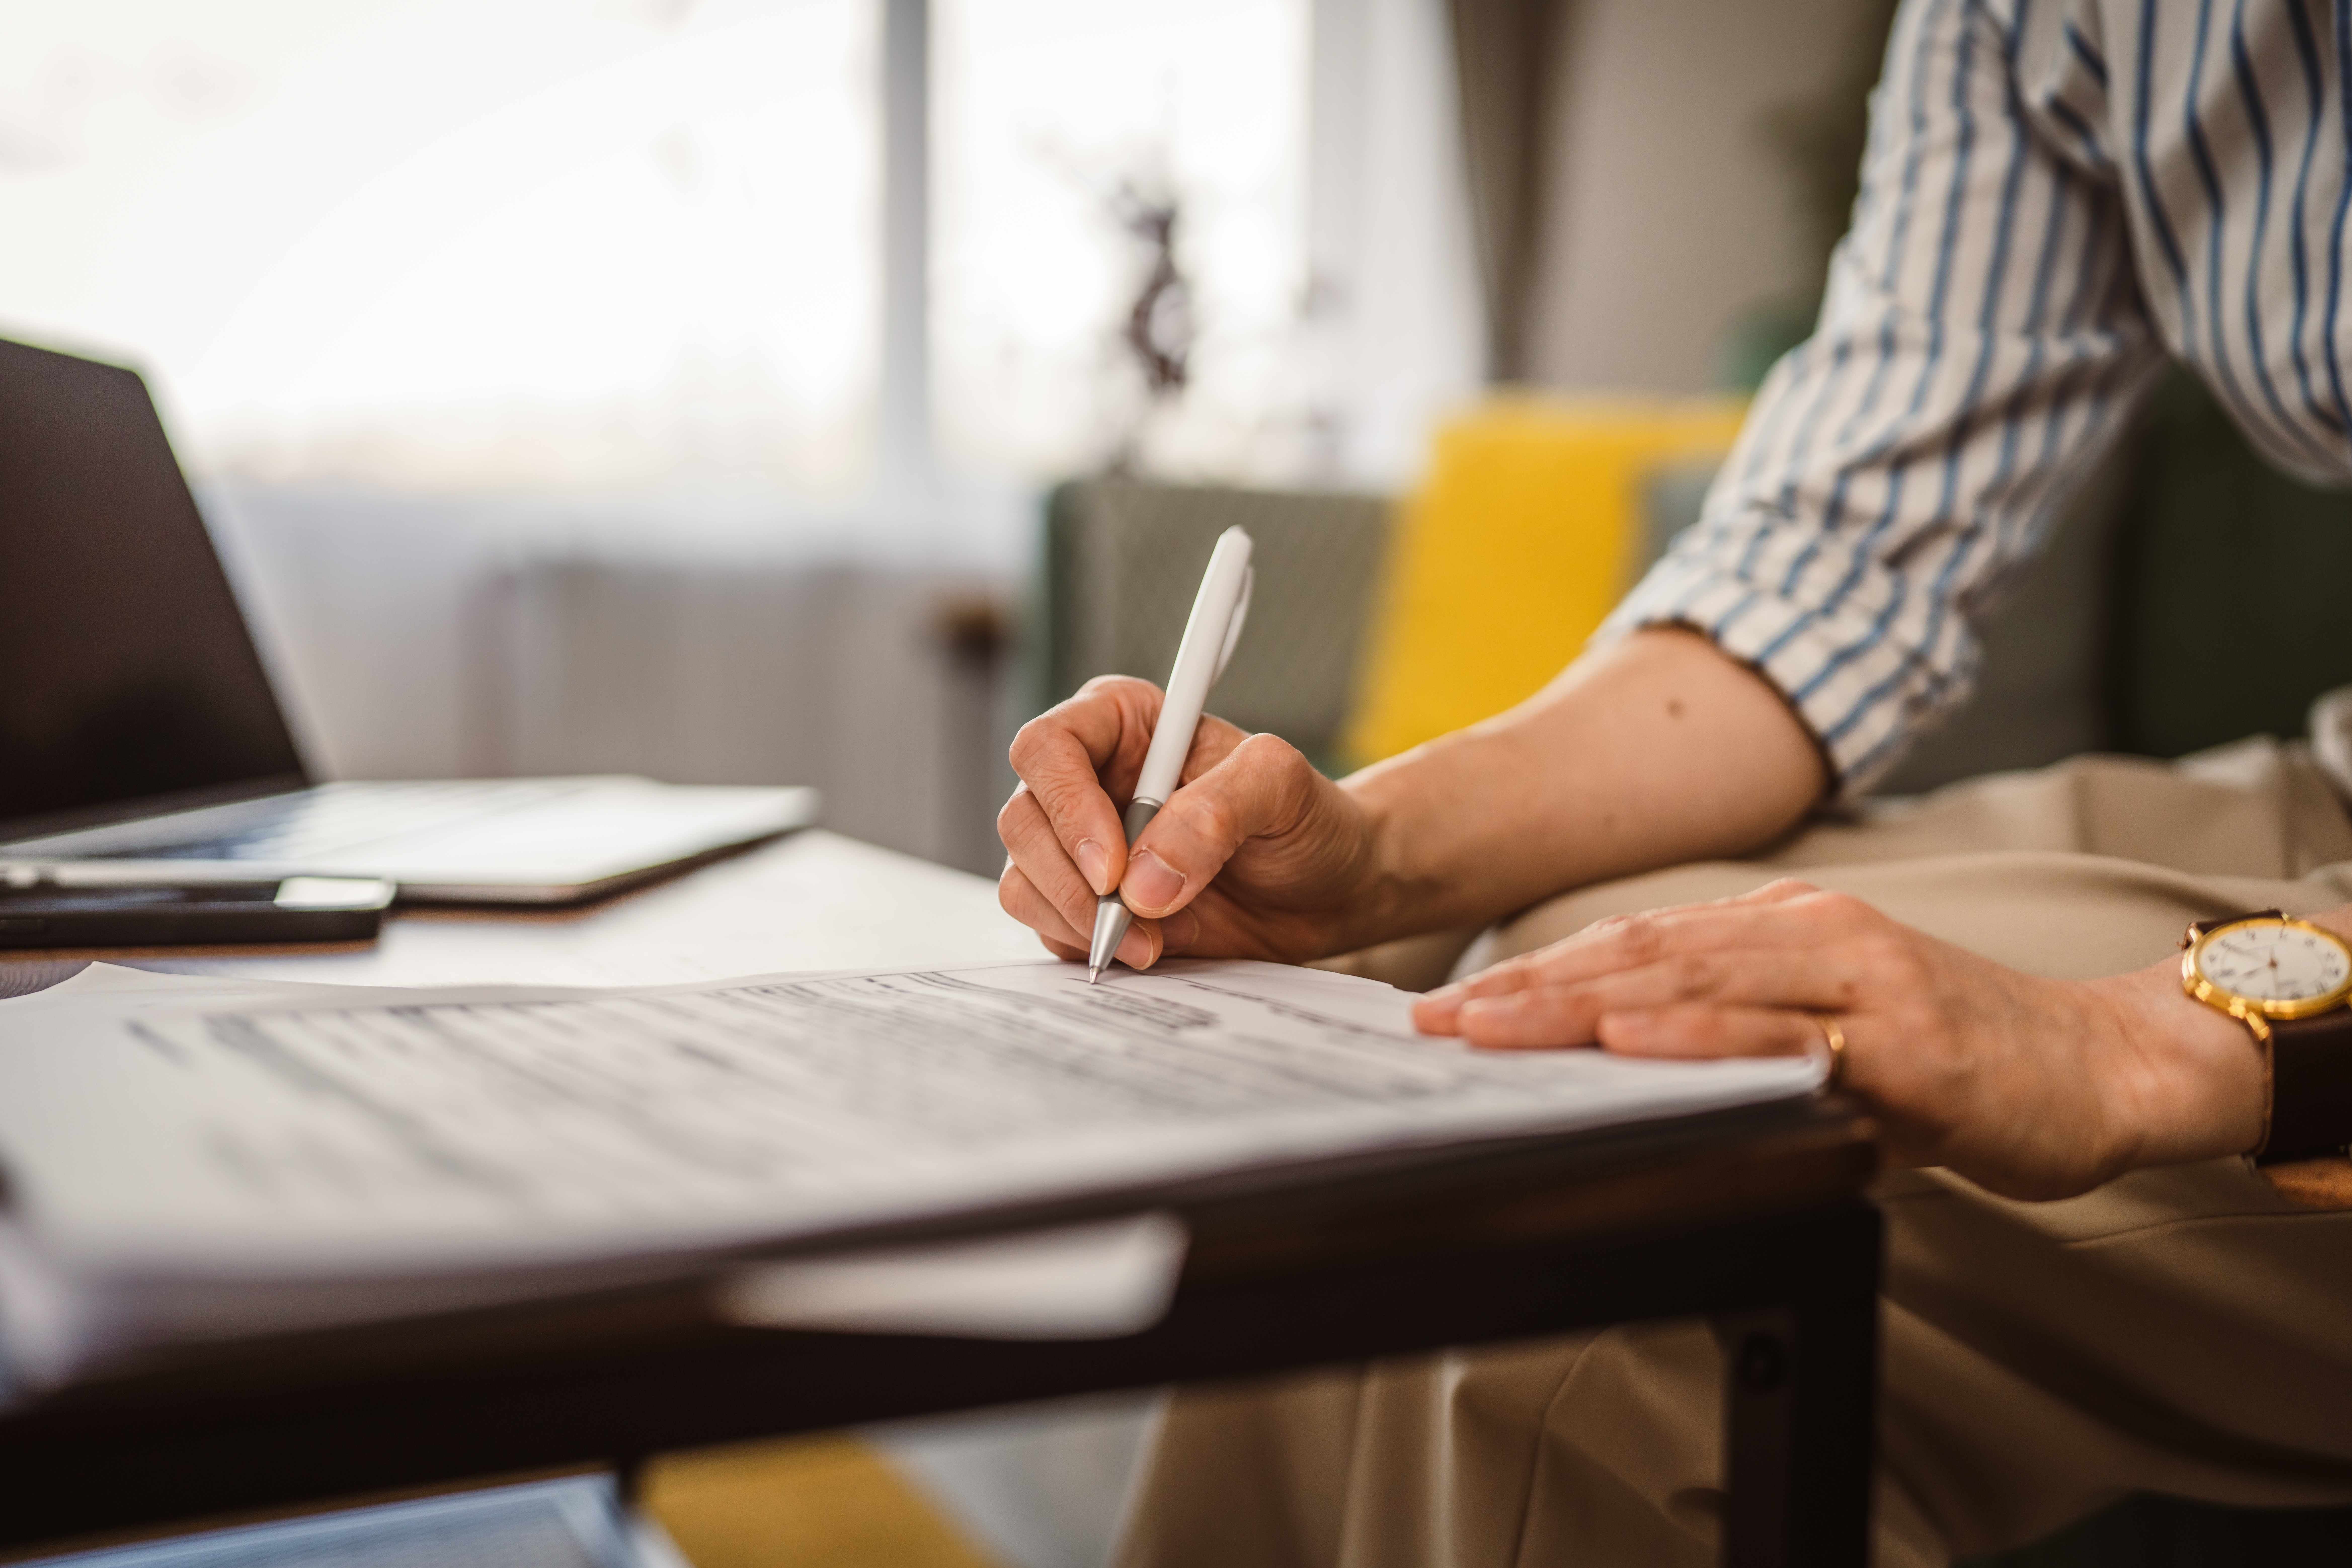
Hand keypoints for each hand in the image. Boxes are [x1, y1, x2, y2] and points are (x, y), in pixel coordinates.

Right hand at [997, 676, 1381, 968]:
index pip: (1047, 748)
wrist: (1327, 887)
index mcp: (1122, 724)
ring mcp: (1080, 845)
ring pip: (1024, 881)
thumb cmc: (1306, 818)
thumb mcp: (1282, 788)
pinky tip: (1160, 945)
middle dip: (1071, 883)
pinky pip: (1051, 929)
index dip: (1067, 807)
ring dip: (1082, 923)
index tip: (1113, 867)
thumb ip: (1217, 812)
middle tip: (1135, 921)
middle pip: (1022, 822)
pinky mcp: (1087, 902)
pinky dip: (1094, 948)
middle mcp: (1089, 780)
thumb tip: (1144, 880)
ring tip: (1162, 937)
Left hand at [1412, 880, 2270, 1200]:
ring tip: (1493, 1024)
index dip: (1537, 974)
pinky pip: (1784, 1033)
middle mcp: (1810, 937)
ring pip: (1692, 983)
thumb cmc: (1958, 1066)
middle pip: (1640, 957)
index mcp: (1785, 933)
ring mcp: (1859, 980)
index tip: (1452, 1004)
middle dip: (1529, 990)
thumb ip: (1745, 1049)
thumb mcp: (1830, 1046)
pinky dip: (1700, 1033)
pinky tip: (1630, 1040)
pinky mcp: (1904, 1037)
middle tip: (1435, 1018)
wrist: (2098, 1069)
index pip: (1633, 948)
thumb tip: (1636, 1075)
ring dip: (1582, 1006)